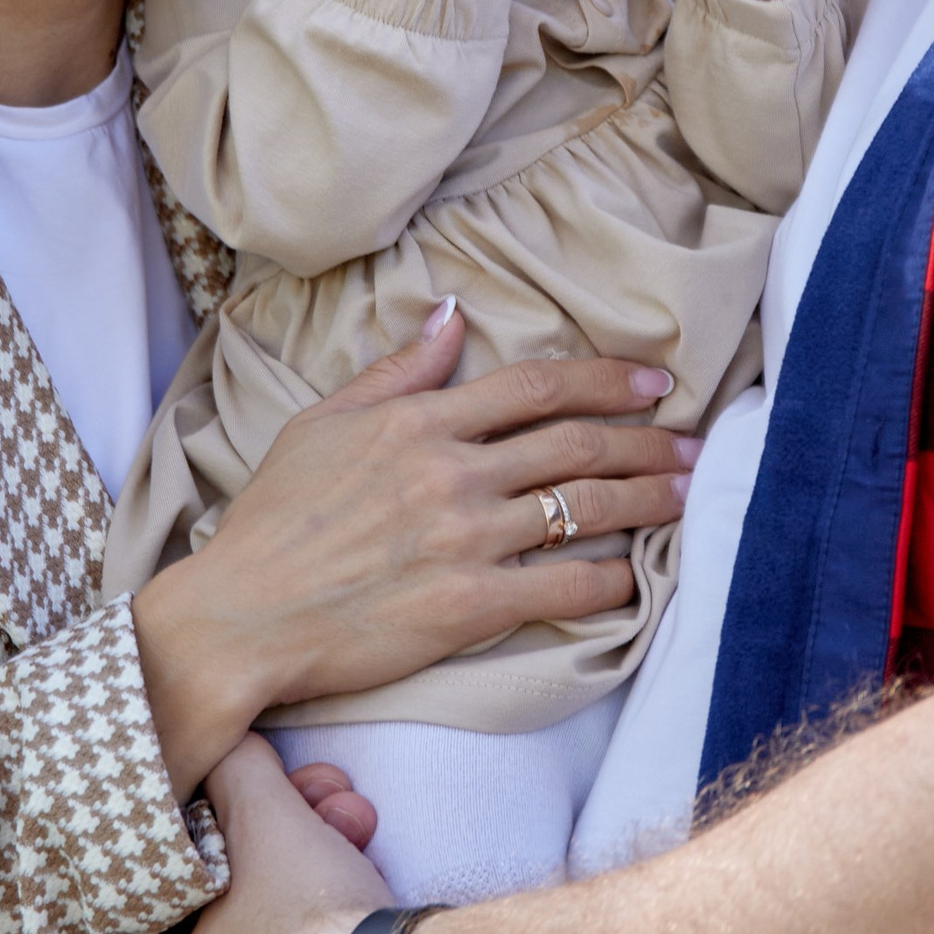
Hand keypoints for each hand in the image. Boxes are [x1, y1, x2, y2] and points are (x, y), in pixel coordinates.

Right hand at [129, 300, 695, 790]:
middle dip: (647, 440)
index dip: (607, 379)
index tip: (655, 382)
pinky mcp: (466, 606)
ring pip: (582, 508)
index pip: (536, 386)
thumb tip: (453, 317)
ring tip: (685, 496)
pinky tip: (635, 579)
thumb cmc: (272, 523)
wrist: (239, 617)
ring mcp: (462, 539)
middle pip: (575, 443)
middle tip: (693, 444)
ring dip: (646, 500)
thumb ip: (397, 372)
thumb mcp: (322, 425)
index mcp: (417, 422)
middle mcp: (450, 472)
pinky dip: (611, 581)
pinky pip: (563, 586)